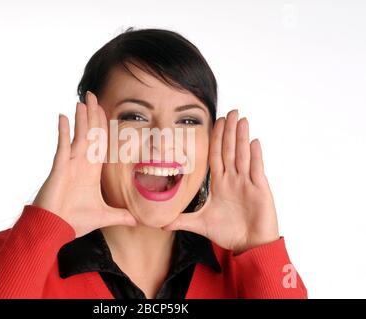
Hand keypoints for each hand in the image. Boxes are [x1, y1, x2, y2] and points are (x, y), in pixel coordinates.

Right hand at [33, 91, 136, 236]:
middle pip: (90, 134)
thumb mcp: (104, 216)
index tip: (106, 112)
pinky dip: (63, 131)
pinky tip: (63, 117)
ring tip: (84, 101)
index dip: (104, 127)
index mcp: (92, 171)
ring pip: (79, 135)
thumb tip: (137, 221)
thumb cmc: (75, 221)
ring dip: (82, 118)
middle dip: (93, 115)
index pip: (101, 143)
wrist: (55, 228)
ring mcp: (70, 164)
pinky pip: (62, 146)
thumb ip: (120, 216)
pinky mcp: (59, 168)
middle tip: (94, 96)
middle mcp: (82, 163)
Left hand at [163, 110, 278, 253]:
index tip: (215, 122)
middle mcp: (234, 180)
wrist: (248, 247)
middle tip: (229, 111)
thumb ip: (182, 220)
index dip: (216, 139)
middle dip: (229, 131)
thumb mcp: (200, 224)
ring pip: (243, 155)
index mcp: (220, 184)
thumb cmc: (228, 233)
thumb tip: (161, 223)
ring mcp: (247, 183)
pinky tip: (253, 141)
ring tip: (241, 119)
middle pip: (230, 151)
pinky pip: (257, 170)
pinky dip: (255, 156)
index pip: (216, 156)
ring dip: (241, 137)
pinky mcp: (260, 190)